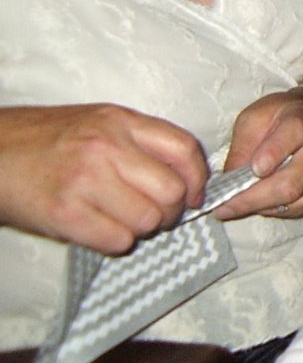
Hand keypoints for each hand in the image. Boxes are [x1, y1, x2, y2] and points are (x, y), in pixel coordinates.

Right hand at [0, 104, 208, 255]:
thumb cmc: (44, 140)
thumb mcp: (96, 122)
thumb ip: (139, 141)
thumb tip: (184, 177)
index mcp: (120, 121)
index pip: (184, 149)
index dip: (198, 179)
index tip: (195, 196)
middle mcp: (106, 147)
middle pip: (171, 190)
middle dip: (172, 211)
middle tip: (157, 216)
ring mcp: (85, 180)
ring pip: (148, 219)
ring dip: (142, 229)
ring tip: (123, 220)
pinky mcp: (65, 214)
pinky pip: (117, 240)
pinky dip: (116, 242)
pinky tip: (101, 230)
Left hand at [214, 88, 302, 220]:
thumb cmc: (277, 119)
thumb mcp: (252, 119)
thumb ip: (242, 146)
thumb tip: (230, 179)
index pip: (294, 134)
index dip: (275, 152)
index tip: (255, 169)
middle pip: (290, 181)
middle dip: (253, 197)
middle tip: (224, 206)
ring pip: (291, 200)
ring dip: (258, 205)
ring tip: (234, 204)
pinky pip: (294, 209)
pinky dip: (271, 209)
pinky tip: (258, 201)